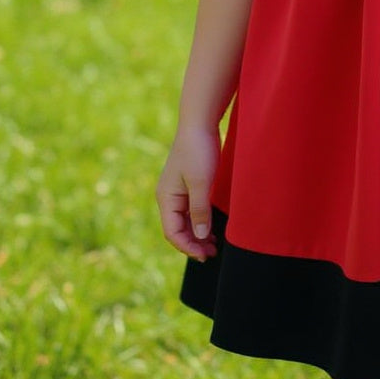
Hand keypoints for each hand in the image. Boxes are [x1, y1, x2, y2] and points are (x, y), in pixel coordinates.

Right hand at [156, 125, 219, 261]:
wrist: (200, 122)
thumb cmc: (199, 150)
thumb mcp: (201, 183)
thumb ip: (199, 211)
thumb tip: (198, 237)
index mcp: (166, 197)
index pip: (172, 232)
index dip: (187, 247)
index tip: (205, 255)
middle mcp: (168, 196)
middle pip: (177, 229)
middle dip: (192, 243)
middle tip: (212, 253)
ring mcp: (177, 190)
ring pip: (184, 221)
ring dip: (196, 234)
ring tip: (213, 245)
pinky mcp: (187, 183)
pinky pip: (190, 210)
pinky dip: (199, 221)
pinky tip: (210, 227)